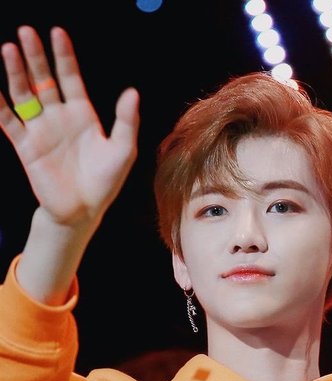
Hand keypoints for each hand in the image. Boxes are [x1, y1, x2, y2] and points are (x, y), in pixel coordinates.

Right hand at [0, 26, 139, 227]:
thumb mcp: (123, 150)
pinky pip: (8, 121)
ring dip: (16, 73)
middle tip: (26, 32)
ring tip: (8, 49)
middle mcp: (59, 117)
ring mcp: (40, 130)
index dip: (64, 56)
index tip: (57, 32)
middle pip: (43, 79)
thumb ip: (126, 121)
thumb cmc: (105, 182)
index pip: (70, 77)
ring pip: (24, 94)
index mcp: (82, 114)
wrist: (82, 211)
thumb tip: (133, 92)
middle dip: (35, 56)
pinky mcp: (26, 147)